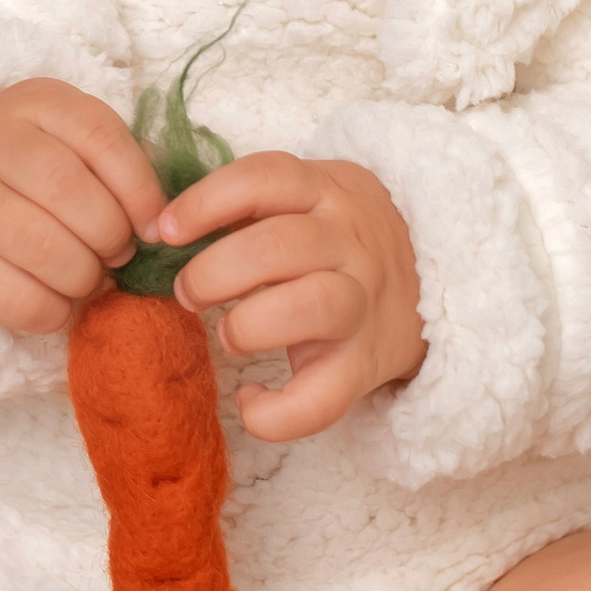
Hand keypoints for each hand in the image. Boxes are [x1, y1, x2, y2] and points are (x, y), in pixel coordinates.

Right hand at [0, 80, 166, 335]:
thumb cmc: (46, 165)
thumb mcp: (84, 145)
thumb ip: (126, 172)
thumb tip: (159, 223)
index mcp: (38, 103)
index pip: (100, 137)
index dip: (140, 190)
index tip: (154, 228)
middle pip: (66, 190)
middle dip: (109, 235)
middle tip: (116, 253)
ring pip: (39, 246)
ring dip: (82, 276)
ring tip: (89, 276)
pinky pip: (12, 298)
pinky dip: (52, 311)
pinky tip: (59, 300)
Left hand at [154, 155, 424, 444]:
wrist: (429, 289)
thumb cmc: (337, 243)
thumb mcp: (309, 200)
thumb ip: (252, 202)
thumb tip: (162, 227)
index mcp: (327, 193)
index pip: (266, 179)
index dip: (208, 201)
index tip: (165, 230)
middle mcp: (350, 243)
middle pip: (280, 245)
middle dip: (215, 272)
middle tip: (187, 294)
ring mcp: (363, 303)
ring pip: (311, 305)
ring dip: (248, 325)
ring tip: (226, 337)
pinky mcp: (365, 365)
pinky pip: (323, 398)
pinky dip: (276, 412)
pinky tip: (250, 402)